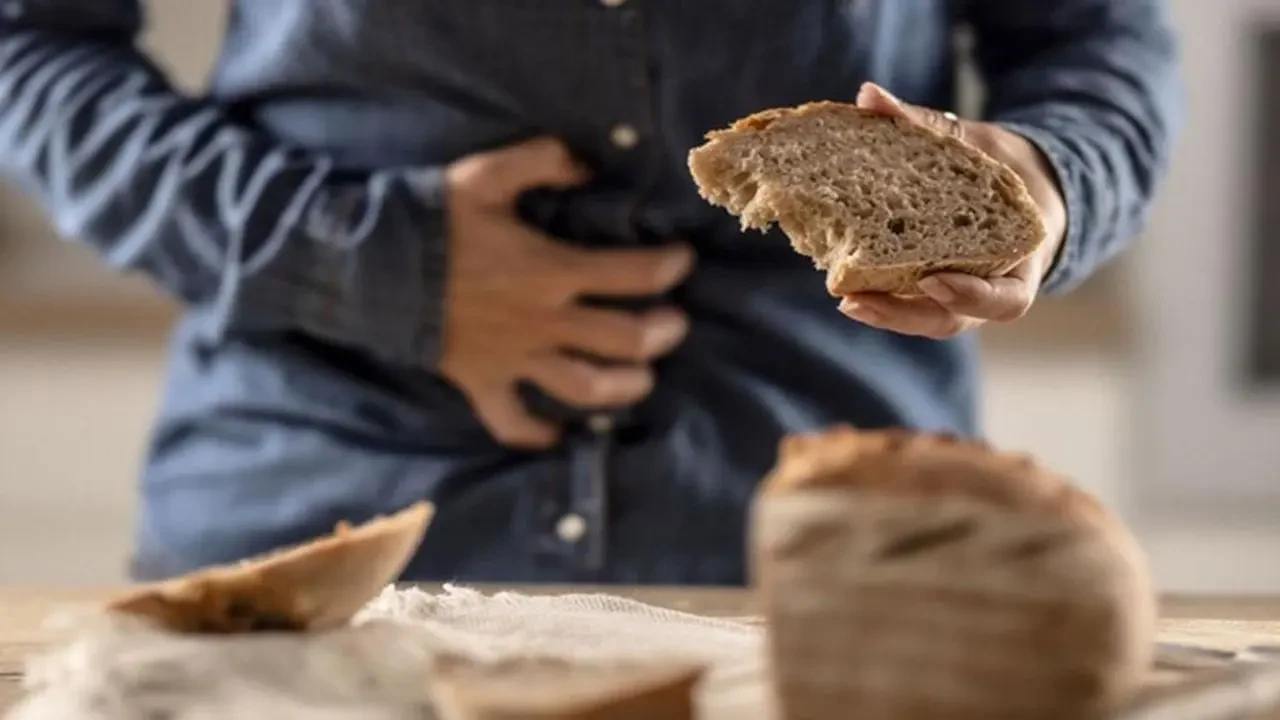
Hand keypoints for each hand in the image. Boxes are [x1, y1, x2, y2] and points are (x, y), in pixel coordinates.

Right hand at [440, 137, 694, 448]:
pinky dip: (538, 435)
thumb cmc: (430, 218)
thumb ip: (543, 161)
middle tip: (674, 323)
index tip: (681, 260)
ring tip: (642, 378)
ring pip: (586, 388)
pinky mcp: (482, 383)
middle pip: (624, 340)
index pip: (633, 274)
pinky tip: (559, 435)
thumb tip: (589, 166)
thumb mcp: (486, 174)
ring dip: (624, 387)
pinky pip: (513, 423)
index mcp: (550, 269)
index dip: (668, 267)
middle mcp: (543, 321)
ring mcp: (514, 359)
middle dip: (662, 332)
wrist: (367, 268)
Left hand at [838, 83, 1067, 339]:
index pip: (1006, 299)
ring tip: (843, 298)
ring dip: (885, 312)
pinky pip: (910, 299)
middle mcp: (991, 287)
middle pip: (952, 319)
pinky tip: (841, 278)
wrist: (1021, 186)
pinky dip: (880, 292)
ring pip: (926, 318)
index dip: (971, 295)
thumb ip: (927, 124)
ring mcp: (961, 294)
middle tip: (855, 301)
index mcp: (1022, 260)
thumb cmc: (1005, 167)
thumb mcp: (979, 142)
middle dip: (903, 315)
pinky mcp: (933, 289)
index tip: (931, 279)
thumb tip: (868, 96)